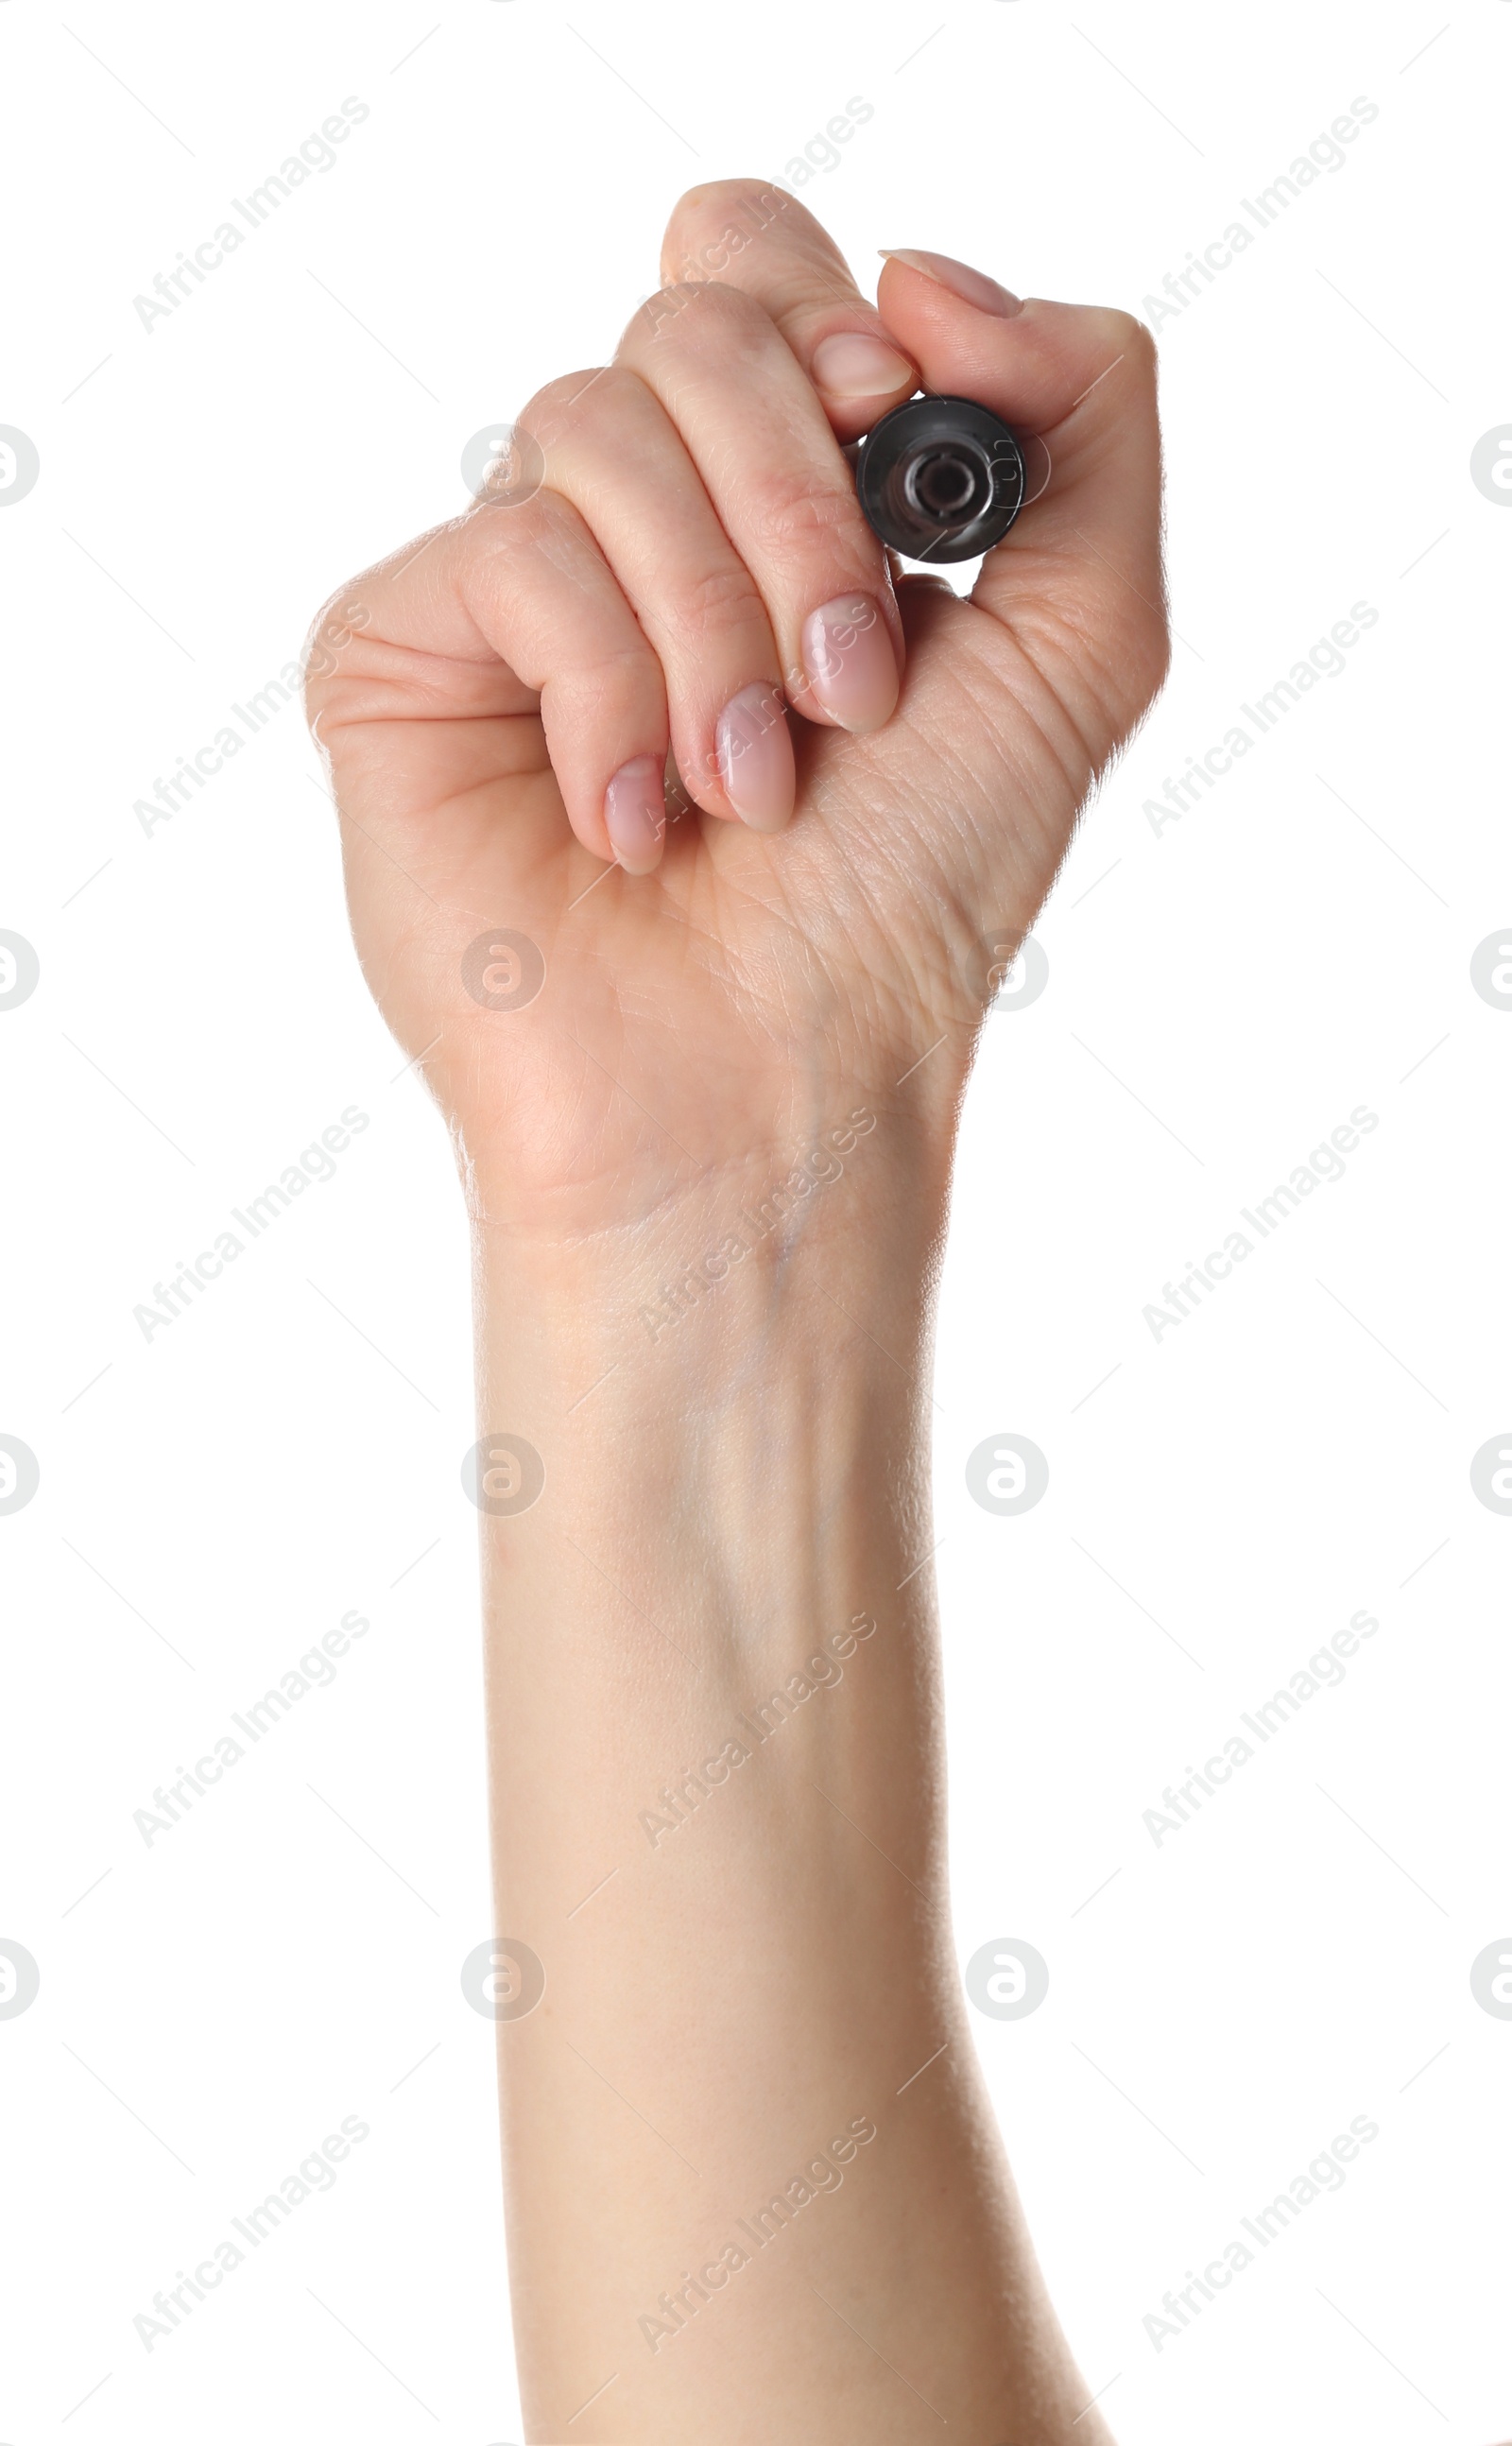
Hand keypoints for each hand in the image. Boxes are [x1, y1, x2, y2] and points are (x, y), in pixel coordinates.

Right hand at [305, 181, 1165, 1238]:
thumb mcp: (1082, 638)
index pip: (756, 262)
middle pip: (691, 318)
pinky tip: (630, 827)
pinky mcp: (401, 650)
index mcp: (770, 487)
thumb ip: (1085, 411)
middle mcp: (635, 516)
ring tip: (748, 790)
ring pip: (595, 423)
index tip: (895, 448)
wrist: (779, 1082)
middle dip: (803, 509)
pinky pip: (508, 551)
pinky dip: (607, 692)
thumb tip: (915, 274)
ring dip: (717, 625)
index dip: (829, 326)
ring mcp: (513, 580)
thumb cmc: (911, 896)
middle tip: (848, 692)